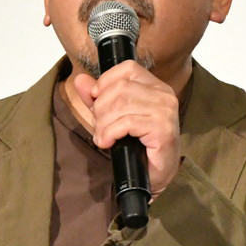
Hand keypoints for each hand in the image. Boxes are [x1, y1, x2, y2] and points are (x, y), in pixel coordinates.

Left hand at [71, 62, 180, 195]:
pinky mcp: (162, 129)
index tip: (96, 101)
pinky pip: (126, 123)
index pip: (128, 68)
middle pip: (120, 88)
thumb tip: (80, 80)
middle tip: (99, 127)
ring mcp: (165, 111)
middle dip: (101, 108)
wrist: (154, 177)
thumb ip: (98, 98)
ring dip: (104, 124)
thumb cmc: (138, 147)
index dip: (106, 82)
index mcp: (156, 87)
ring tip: (103, 137)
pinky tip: (108, 143)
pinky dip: (110, 133)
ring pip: (121, 105)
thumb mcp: (113, 117)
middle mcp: (164, 95)